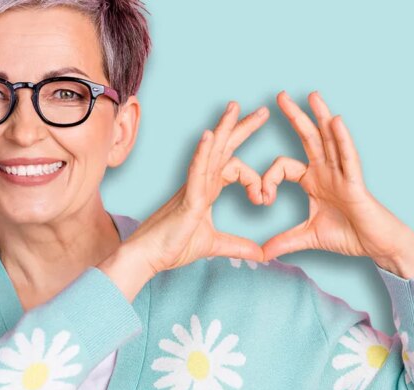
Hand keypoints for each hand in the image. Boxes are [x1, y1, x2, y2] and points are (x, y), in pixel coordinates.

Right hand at [125, 101, 270, 273]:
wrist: (148, 257)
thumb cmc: (172, 246)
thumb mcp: (214, 246)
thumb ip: (238, 247)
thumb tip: (262, 254)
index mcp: (207, 189)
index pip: (236, 169)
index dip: (254, 180)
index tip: (264, 200)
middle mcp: (200, 182)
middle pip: (224, 148)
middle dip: (242, 128)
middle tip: (263, 110)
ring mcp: (192, 187)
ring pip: (210, 151)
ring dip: (223, 128)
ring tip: (235, 107)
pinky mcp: (187, 198)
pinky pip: (196, 170)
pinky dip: (203, 152)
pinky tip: (209, 135)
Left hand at [260, 90, 413, 261]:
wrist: (376, 245)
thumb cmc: (348, 235)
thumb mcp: (308, 237)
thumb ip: (284, 242)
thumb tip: (262, 254)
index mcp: (312, 181)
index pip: (283, 167)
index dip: (267, 180)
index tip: (260, 199)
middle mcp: (326, 171)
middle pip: (308, 138)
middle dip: (295, 117)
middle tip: (280, 95)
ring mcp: (342, 174)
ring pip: (330, 140)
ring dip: (321, 116)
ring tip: (312, 95)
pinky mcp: (356, 182)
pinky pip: (349, 157)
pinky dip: (342, 139)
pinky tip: (335, 121)